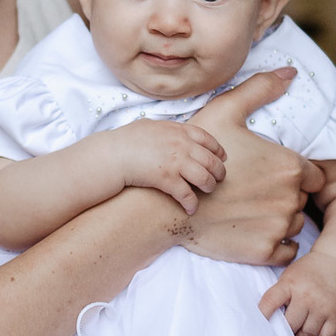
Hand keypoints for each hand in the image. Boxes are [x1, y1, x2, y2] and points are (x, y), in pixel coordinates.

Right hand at [108, 120, 225, 216]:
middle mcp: (181, 145)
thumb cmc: (126, 140)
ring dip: (210, 187)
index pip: (208, 139)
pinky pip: (187, 195)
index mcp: (178, 131)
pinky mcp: (167, 180)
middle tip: (218, 179)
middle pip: (212, 160)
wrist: (113, 154)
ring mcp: (176, 162)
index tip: (222, 158)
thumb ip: (164, 128)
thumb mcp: (149, 126)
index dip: (218, 150)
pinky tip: (191, 209)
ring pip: (205, 178)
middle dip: (219, 172)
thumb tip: (168, 130)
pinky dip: (192, 204)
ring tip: (208, 191)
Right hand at [181, 70, 324, 266]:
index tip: (271, 173)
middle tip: (255, 190)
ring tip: (251, 209)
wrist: (166, 206)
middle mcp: (290, 198)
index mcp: (289, 166)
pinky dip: (277, 243)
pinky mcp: (265, 252)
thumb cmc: (194, 154)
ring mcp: (278, 228)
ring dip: (280, 218)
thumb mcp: (225, 111)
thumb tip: (290, 73)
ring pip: (294, 223)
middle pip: (302, 199)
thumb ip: (260, 89)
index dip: (295, 173)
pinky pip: (288, 251)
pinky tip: (255, 230)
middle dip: (284, 194)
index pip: (314, 175)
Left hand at [259, 250, 335, 335]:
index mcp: (291, 284)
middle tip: (281, 333)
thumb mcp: (288, 276)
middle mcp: (307, 296)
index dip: (262, 316)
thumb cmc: (308, 271)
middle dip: (284, 330)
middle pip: (290, 324)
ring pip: (307, 333)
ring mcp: (323, 307)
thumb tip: (267, 319)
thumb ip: (278, 294)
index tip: (256, 326)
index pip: (270, 303)